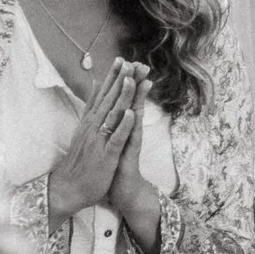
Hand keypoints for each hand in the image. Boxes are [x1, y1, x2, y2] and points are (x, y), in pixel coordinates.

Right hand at [47, 60, 135, 219]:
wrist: (69, 188)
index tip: (122, 59)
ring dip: (122, 96)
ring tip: (131, 78)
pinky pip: (116, 138)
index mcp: (90, 121)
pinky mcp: (105, 154)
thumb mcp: (84, 129)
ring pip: (113, 114)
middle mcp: (93, 126)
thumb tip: (96, 85)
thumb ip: (91, 107)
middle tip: (131, 61)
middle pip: (109, 99)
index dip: (112, 77)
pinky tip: (131, 113)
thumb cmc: (80, 161)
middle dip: (120, 80)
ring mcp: (99, 139)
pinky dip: (123, 125)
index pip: (102, 94)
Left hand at [103, 65, 167, 215]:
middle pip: (132, 103)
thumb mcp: (112, 140)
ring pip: (134, 118)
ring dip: (137, 99)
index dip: (125, 82)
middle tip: (141, 65)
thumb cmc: (116, 166)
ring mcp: (129, 144)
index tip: (126, 62)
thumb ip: (114, 122)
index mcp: (121, 126)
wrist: (123, 191)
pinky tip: (134, 114)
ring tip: (142, 81)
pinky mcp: (128, 157)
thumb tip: (114, 106)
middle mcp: (128, 132)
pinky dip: (131, 127)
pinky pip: (130, 139)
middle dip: (136, 84)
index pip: (124, 100)